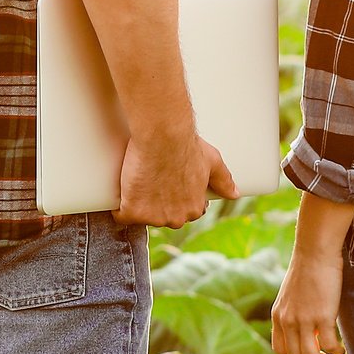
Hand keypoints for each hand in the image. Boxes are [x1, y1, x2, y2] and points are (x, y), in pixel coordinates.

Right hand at [116, 127, 235, 228]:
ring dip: (137, 204)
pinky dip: (119, 209)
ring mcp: (154, 217)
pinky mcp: (133, 211)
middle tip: (150, 181)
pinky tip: (119, 198)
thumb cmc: (187, 145)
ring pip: (142, 217)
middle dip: (155, 203)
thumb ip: (224, 180)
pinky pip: (122, 217)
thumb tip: (235, 194)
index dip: (172, 199)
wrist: (162, 136)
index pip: (182, 212)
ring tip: (137, 182)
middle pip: (161, 217)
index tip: (165, 186)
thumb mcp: (212, 161)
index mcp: (194, 209)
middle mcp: (177, 218)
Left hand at [271, 245, 345, 353]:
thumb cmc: (308, 269)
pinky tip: (342, 349)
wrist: (315, 251)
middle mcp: (287, 321)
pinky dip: (336, 352)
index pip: (280, 350)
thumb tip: (308, 328)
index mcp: (278, 315)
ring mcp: (303, 320)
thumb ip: (294, 311)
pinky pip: (328, 346)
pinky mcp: (322, 316)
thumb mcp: (293, 294)